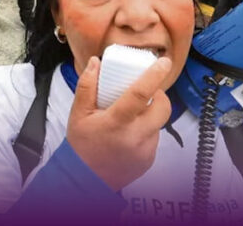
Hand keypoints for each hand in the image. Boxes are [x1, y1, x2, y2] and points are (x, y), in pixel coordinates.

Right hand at [67, 56, 171, 191]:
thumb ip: (87, 85)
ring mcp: (145, 150)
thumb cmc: (81, 144)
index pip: (141, 94)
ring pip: (159, 123)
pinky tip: (130, 133)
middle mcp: (135, 137)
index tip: (164, 61)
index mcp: (117, 122)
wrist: (85, 180)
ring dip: (151, 114)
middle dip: (160, 95)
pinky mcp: (150, 160)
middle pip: (162, 108)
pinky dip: (147, 130)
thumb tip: (96, 62)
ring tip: (132, 116)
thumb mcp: (78, 113)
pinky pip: (155, 137)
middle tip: (146, 91)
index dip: (155, 75)